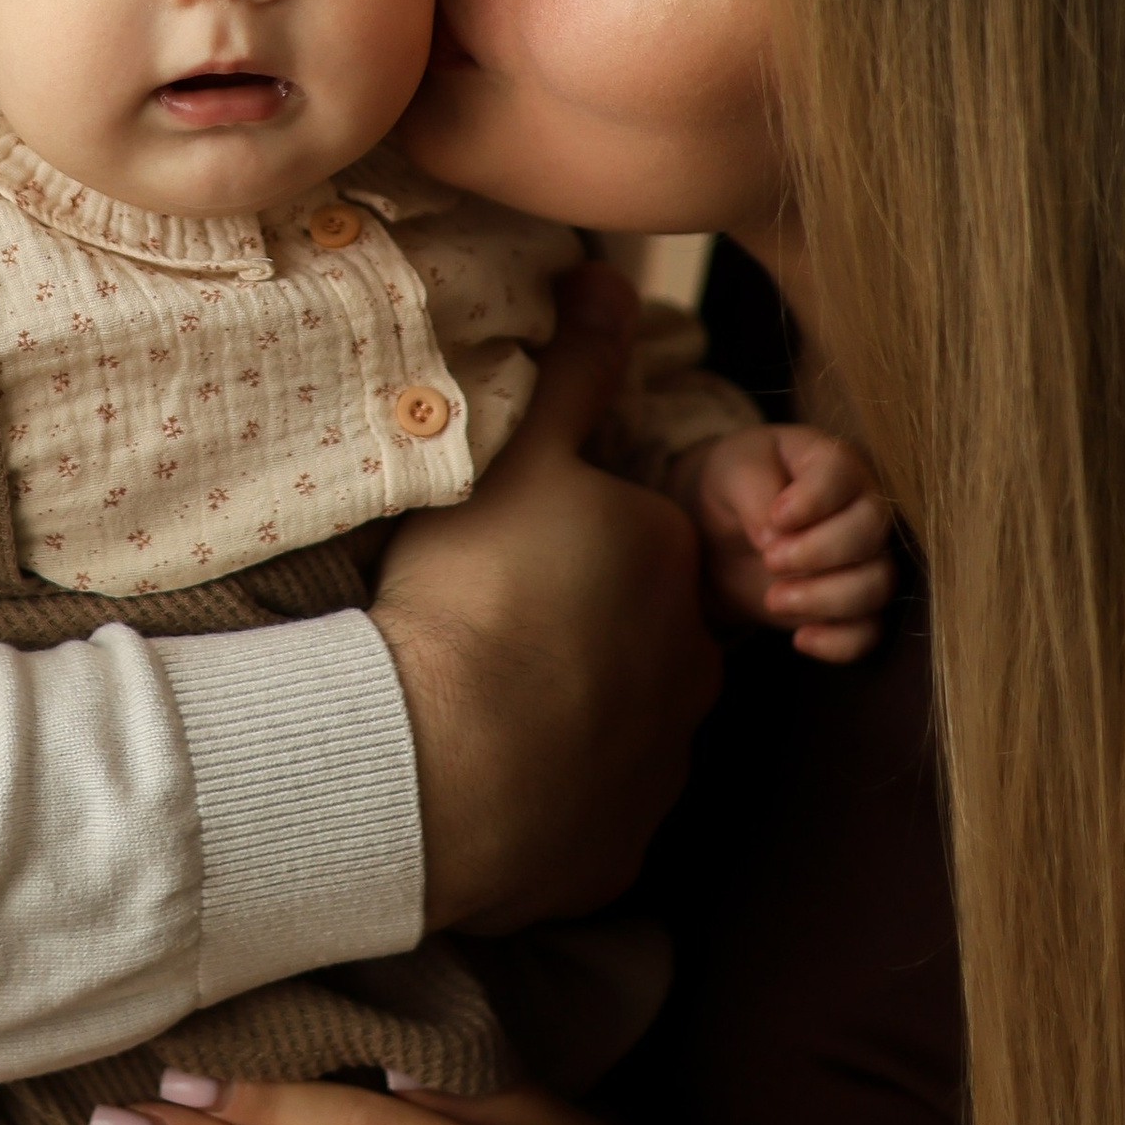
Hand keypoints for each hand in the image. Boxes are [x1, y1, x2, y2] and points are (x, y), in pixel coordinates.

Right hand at [377, 265, 719, 930]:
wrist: (434, 767)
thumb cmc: (476, 598)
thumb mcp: (518, 459)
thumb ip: (572, 370)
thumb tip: (609, 273)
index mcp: (673, 572)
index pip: (641, 549)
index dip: (572, 550)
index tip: (505, 564)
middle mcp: (690, 674)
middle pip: (641, 641)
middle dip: (583, 637)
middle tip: (490, 634)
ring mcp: (658, 772)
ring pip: (620, 731)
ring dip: (566, 721)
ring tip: (478, 710)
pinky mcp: (614, 851)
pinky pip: (585, 816)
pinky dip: (547, 804)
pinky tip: (483, 783)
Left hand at [675, 422, 892, 663]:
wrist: (720, 534)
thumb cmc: (733, 486)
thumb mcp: (730, 470)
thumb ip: (753, 490)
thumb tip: (774, 536)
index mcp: (835, 463)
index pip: (845, 474)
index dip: (813, 500)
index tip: (776, 517)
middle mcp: (863, 508)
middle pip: (871, 532)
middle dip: (819, 552)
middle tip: (768, 559)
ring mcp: (863, 559)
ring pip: (878, 585)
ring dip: (826, 598)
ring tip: (773, 598)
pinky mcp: (851, 605)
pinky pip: (869, 632)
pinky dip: (840, 642)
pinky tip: (800, 639)